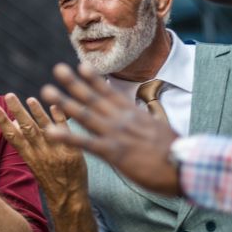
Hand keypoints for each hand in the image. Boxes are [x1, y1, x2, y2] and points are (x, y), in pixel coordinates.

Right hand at [0, 95, 87, 209]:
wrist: (69, 197)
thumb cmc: (48, 176)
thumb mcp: (32, 162)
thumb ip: (25, 142)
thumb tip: (17, 121)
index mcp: (29, 157)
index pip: (13, 137)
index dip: (3, 122)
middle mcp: (41, 154)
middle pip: (28, 129)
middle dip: (18, 111)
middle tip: (9, 95)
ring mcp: (57, 153)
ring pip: (46, 129)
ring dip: (38, 113)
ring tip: (31, 99)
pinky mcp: (73, 153)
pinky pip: (67, 132)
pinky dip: (60, 119)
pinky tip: (55, 106)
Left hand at [41, 63, 181, 195]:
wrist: (185, 166)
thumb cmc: (176, 152)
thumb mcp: (160, 129)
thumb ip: (146, 121)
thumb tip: (144, 115)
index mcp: (133, 113)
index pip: (110, 92)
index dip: (94, 78)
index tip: (80, 65)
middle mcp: (122, 119)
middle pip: (94, 96)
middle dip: (74, 82)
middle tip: (57, 69)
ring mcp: (116, 134)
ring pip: (85, 114)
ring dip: (65, 101)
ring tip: (46, 91)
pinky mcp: (114, 152)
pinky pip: (85, 143)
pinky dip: (67, 136)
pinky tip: (51, 132)